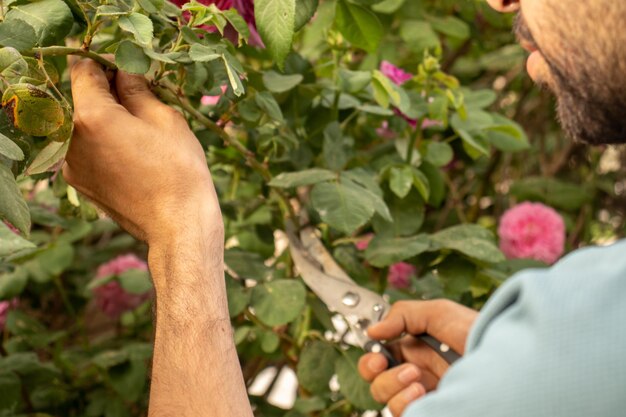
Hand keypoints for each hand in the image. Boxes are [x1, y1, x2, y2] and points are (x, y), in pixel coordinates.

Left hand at [64, 60, 220, 244]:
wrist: (177, 225)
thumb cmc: (179, 170)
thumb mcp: (165, 118)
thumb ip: (137, 88)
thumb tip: (124, 72)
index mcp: (92, 116)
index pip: (83, 69)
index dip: (106, 63)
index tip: (128, 70)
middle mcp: (70, 139)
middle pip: (79, 97)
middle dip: (106, 92)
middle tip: (139, 97)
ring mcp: (71, 164)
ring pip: (82, 124)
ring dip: (104, 118)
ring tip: (139, 131)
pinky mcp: (79, 182)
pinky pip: (85, 148)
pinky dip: (102, 142)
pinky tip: (132, 154)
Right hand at [358, 299, 477, 415]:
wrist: (508, 359)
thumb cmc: (481, 332)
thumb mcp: (439, 312)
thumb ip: (403, 315)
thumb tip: (373, 330)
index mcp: (416, 351)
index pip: (381, 357)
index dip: (372, 356)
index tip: (376, 352)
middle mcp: (418, 375)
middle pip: (377, 380)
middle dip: (374, 371)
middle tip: (384, 363)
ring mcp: (425, 395)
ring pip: (385, 398)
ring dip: (392, 385)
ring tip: (415, 377)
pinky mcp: (431, 409)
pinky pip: (402, 412)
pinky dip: (403, 402)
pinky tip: (421, 391)